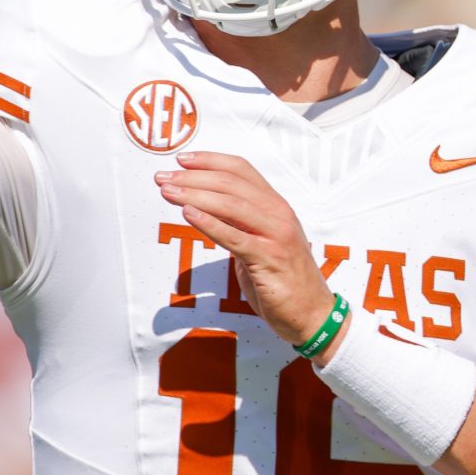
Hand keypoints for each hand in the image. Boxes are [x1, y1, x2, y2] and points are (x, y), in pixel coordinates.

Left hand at [155, 152, 335, 346]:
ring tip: (168, 191)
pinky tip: (188, 213)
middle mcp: (278, 214)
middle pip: (231, 183)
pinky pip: (234, 237)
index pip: (242, 170)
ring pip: (231, 205)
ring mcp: (276, 235)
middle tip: (163, 176)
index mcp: (276, 206)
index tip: (181, 159)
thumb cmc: (283, 280)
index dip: (210, 160)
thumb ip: (240, 225)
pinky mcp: (269, 259)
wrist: (313, 314)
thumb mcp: (261, 243)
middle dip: (193, 177)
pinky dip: (209, 222)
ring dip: (194, 194)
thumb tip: (206, 210)